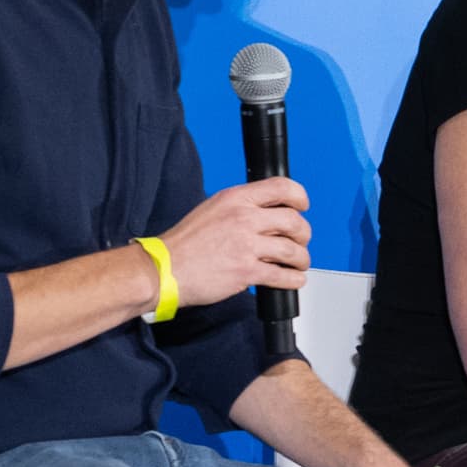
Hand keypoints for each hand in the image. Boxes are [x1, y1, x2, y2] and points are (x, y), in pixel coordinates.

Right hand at [164, 177, 312, 308]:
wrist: (163, 269)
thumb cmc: (184, 244)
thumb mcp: (212, 210)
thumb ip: (240, 209)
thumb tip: (267, 214)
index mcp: (235, 199)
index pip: (282, 187)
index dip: (299, 197)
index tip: (302, 206)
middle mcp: (243, 218)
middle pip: (294, 221)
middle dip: (303, 234)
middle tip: (299, 242)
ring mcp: (246, 245)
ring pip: (294, 250)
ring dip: (301, 259)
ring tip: (297, 264)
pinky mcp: (246, 271)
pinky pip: (284, 275)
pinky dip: (294, 280)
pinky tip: (291, 279)